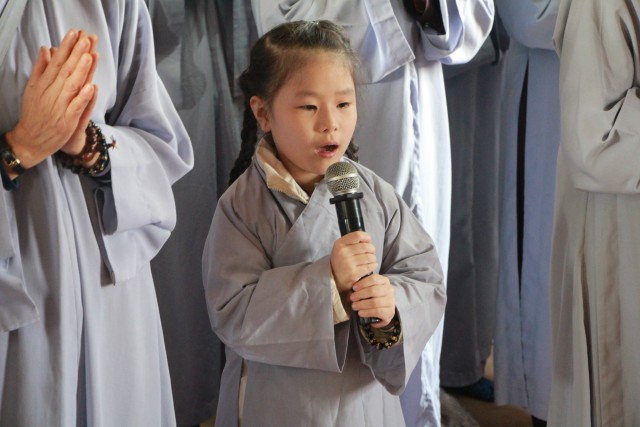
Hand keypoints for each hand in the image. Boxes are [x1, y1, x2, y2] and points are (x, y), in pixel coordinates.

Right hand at [6, 29, 97, 168]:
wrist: (30, 141)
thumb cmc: (34, 114)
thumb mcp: (33, 89)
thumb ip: (40, 69)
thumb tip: (46, 49)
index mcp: (42, 84)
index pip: (56, 62)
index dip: (65, 47)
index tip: (74, 33)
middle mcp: (50, 94)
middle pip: (65, 71)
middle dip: (76, 53)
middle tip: (86, 38)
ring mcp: (59, 107)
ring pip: (71, 86)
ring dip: (81, 71)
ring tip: (89, 56)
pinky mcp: (66, 121)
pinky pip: (76, 107)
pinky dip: (83, 97)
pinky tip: (91, 86)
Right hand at [330, 231, 377, 292]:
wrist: (335, 278)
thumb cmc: (342, 260)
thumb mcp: (342, 247)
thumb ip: (353, 241)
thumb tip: (368, 239)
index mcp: (339, 244)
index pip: (357, 235)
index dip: (366, 237)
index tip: (368, 241)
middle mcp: (342, 253)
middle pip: (366, 246)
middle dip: (372, 249)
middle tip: (371, 252)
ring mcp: (348, 264)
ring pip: (369, 257)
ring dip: (373, 258)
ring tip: (371, 259)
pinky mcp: (353, 274)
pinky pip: (369, 266)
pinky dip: (373, 265)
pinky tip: (371, 266)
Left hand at [350, 274, 395, 327]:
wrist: (383, 310)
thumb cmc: (373, 297)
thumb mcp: (369, 288)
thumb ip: (362, 286)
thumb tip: (350, 288)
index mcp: (384, 281)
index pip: (374, 279)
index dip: (363, 283)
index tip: (354, 288)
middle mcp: (389, 290)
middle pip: (373, 290)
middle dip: (360, 294)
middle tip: (352, 298)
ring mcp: (391, 301)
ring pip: (375, 302)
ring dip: (362, 304)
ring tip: (354, 306)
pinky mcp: (390, 312)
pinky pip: (377, 312)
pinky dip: (367, 312)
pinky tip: (360, 313)